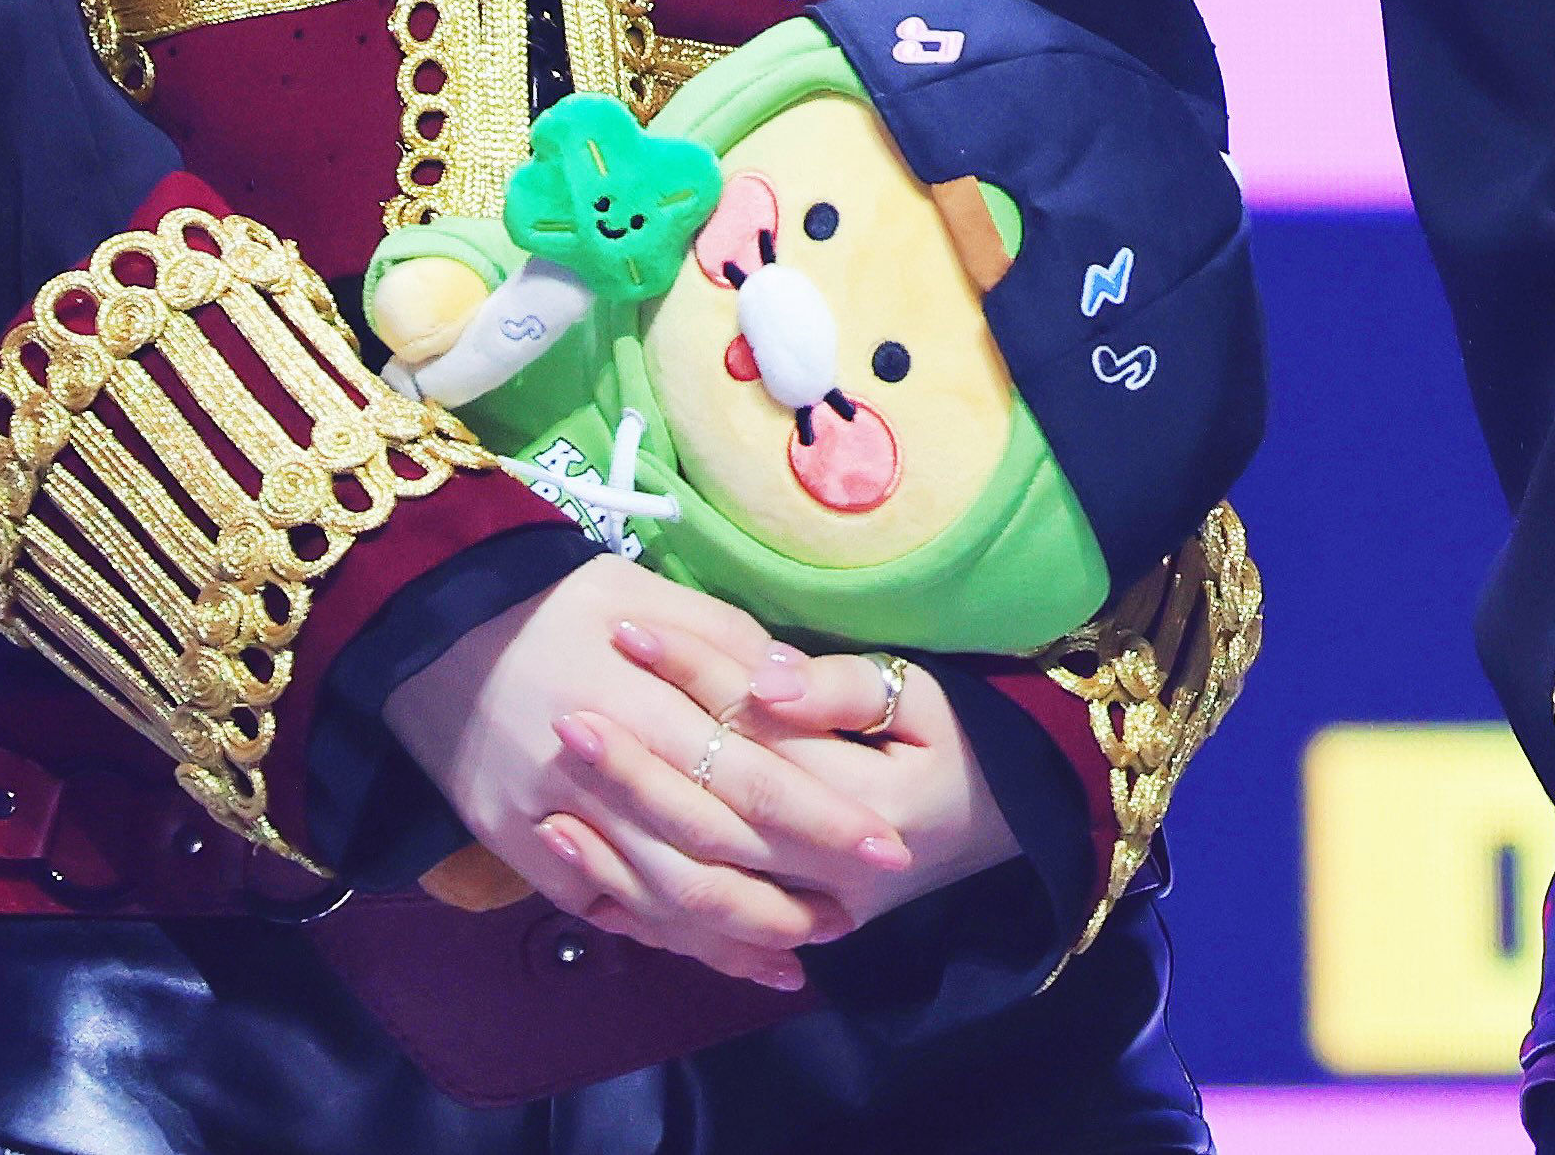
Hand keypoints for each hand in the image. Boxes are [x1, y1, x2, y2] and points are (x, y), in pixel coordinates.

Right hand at [381, 552, 908, 989]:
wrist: (424, 621)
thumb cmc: (552, 599)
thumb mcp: (642, 590)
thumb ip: (724, 643)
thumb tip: (796, 691)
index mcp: (637, 697)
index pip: (747, 775)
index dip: (821, 818)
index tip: (886, 844)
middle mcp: (595, 771)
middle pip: (710, 854)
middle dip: (793, 891)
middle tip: (860, 909)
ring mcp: (549, 818)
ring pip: (659, 898)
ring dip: (738, 931)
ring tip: (802, 948)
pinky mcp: (517, 846)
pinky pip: (601, 908)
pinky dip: (662, 937)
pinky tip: (713, 952)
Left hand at [589, 623, 1020, 937]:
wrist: (999, 822)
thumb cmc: (959, 741)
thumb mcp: (922, 697)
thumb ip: (841, 689)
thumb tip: (765, 681)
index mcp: (864, 807)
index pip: (759, 737)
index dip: (694, 679)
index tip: (628, 630)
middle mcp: (826, 871)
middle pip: (714, 818)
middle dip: (636, 763)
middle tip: (566, 713)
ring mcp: (802, 910)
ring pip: (694, 884)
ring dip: (620, 836)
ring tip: (555, 783)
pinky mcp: (783, 923)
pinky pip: (696, 924)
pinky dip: (632, 894)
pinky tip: (574, 857)